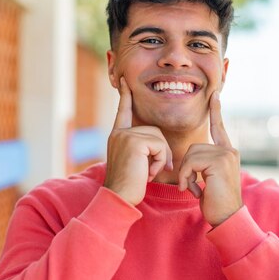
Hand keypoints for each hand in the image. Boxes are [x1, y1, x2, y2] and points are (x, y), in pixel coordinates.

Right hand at [104, 77, 172, 205]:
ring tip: (150, 173)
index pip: (123, 112)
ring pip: (158, 138)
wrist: (119, 197)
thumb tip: (160, 144)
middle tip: (154, 170)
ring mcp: (125, 135)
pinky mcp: (134, 141)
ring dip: (161, 158)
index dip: (125, 97)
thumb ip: (142, 148)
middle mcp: (119, 133)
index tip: (124, 81)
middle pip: (154, 130)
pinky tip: (150, 173)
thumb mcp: (135, 162)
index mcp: (117, 136)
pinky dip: (160, 161)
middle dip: (160, 151)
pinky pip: (159, 145)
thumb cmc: (130, 186)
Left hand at [178, 91, 242, 225]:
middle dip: (187, 167)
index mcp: (228, 153)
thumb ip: (203, 164)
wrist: (227, 218)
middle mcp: (229, 151)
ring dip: (186, 174)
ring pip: (191, 154)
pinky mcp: (220, 162)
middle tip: (192, 185)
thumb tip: (190, 159)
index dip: (216, 111)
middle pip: (194, 146)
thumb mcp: (208, 178)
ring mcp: (226, 155)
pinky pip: (191, 162)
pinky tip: (194, 189)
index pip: (219, 128)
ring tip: (194, 188)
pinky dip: (186, 177)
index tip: (215, 94)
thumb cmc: (215, 202)